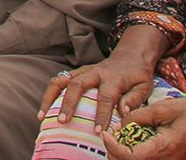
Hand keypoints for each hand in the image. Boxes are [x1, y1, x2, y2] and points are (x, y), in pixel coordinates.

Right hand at [40, 55, 157, 132]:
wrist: (131, 55)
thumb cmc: (137, 75)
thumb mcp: (144, 87)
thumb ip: (133, 99)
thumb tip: (122, 112)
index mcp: (114, 78)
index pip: (106, 97)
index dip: (101, 114)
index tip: (97, 130)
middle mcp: (95, 72)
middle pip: (77, 84)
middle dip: (68, 103)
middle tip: (62, 121)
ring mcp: (83, 71)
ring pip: (62, 80)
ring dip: (50, 97)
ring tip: (42, 116)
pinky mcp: (77, 72)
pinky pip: (59, 80)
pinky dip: (49, 93)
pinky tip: (45, 108)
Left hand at [104, 97, 185, 158]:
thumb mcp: (164, 108)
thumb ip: (139, 116)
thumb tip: (119, 125)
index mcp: (164, 147)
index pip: (131, 157)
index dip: (113, 147)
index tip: (106, 134)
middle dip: (115, 153)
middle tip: (109, 136)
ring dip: (124, 155)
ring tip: (118, 138)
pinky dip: (136, 155)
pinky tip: (133, 141)